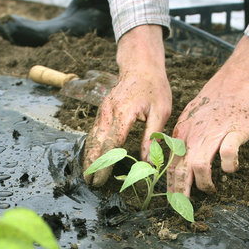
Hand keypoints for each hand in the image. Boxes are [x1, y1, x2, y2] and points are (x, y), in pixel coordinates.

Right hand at [83, 25, 171, 185]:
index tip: (101, 179)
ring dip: (89, 157)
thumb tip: (148, 160)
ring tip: (88, 176)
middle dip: (91, 164)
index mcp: (123, 114)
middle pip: (95, 143)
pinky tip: (91, 158)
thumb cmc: (154, 87)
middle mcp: (108, 113)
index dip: (104, 164)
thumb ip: (152, 136)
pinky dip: (91, 146)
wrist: (140, 65)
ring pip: (91, 138)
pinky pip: (94, 132)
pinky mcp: (102, 111)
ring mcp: (102, 111)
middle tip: (90, 183)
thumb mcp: (160, 111)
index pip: (111, 144)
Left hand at [167, 36, 248, 196]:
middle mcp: (194, 137)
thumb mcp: (191, 120)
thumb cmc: (214, 103)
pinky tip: (230, 170)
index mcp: (182, 135)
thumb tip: (178, 162)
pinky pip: (227, 154)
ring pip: (199, 165)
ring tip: (210, 189)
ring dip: (203, 183)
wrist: (236, 82)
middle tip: (184, 209)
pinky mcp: (233, 132)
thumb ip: (184, 140)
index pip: (170, 165)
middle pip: (181, 169)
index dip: (170, 186)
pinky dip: (228, 166)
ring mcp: (213, 134)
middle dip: (180, 192)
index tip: (173, 202)